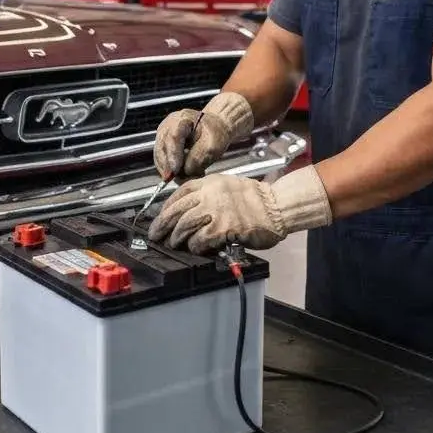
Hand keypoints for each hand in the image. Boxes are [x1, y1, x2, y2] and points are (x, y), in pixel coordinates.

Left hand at [148, 165, 332, 254]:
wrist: (277, 207)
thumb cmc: (256, 199)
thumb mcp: (228, 186)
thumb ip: (208, 195)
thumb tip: (188, 212)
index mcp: (210, 183)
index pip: (179, 194)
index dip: (166, 207)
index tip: (160, 217)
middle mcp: (210, 194)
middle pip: (176, 210)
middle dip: (162, 225)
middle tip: (156, 235)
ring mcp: (216, 211)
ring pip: (184, 226)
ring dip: (177, 238)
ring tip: (174, 244)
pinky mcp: (223, 228)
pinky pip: (200, 240)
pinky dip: (195, 246)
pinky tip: (196, 249)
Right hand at [153, 91, 253, 179]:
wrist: (214, 127)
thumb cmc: (215, 133)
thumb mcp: (212, 145)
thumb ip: (197, 158)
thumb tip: (184, 171)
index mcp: (183, 119)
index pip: (173, 137)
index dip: (173, 155)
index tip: (175, 170)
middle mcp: (168, 125)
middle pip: (162, 149)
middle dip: (171, 168)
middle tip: (184, 179)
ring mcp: (163, 134)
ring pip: (160, 158)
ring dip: (171, 171)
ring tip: (188, 175)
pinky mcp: (163, 144)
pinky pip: (162, 161)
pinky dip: (171, 170)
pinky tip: (184, 173)